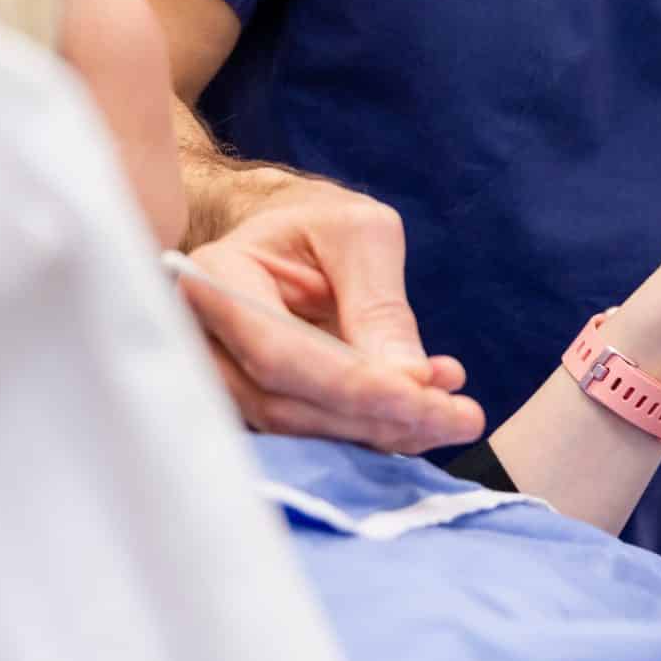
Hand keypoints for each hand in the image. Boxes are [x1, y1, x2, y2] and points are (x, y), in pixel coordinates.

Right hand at [180, 174, 485, 452]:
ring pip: (297, 430)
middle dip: (376, 418)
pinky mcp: (249, 406)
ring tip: (449, 411)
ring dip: (380, 432)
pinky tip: (421, 415)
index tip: (424, 398)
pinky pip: (307, 437)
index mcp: (215, 277)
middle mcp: (201, 338)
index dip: (351, 387)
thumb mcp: (360, 233)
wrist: (284, 237)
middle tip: (459, 417)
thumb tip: (410, 381)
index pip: (277, 352)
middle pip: (283, 403)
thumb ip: (380, 303)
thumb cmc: (317, 223)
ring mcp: (217, 379)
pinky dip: (369, 434)